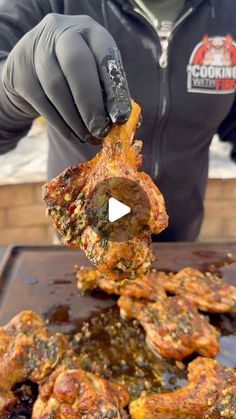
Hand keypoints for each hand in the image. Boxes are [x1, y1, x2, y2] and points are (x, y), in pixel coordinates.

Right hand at [2, 14, 130, 142]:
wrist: (32, 66)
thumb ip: (108, 90)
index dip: (114, 87)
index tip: (121, 116)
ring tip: (89, 137)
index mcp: (89, 30)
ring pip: (56, 87)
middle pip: (76, 64)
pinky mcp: (21, 73)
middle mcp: (60, 32)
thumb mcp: (95, 70)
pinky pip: (43, 104)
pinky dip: (61, 125)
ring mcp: (36, 50)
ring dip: (76, 119)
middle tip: (101, 130)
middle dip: (91, 103)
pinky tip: (74, 135)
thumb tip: (123, 121)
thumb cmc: (75, 73)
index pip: (104, 53)